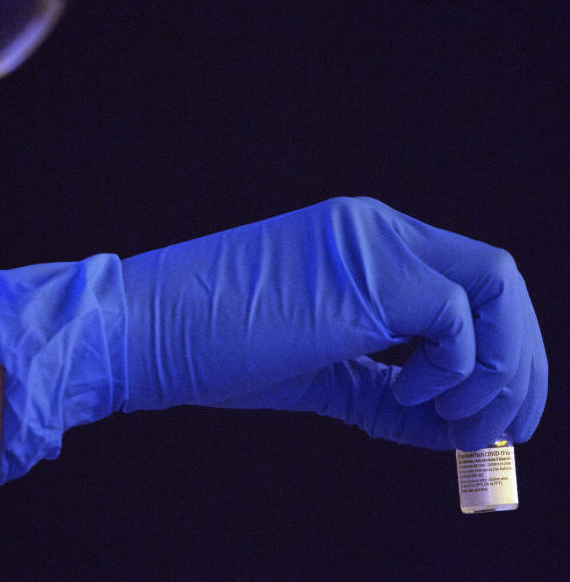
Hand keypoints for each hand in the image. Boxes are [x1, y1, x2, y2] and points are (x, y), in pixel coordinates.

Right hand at [121, 197, 545, 449]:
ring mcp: (371, 246)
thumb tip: (450, 430)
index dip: (497, 347)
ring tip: (459, 421)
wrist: (140, 328)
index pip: (463, 281)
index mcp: (361, 245)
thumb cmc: (211, 350)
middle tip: (501, 429)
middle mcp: (375, 230)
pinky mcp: (365, 278)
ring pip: (494, 288)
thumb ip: (383, 389)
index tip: (489, 413)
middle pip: (495, 279)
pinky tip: (412, 395)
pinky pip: (455, 317)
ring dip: (501, 367)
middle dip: (519, 362)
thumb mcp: (316, 372)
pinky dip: (455, 369)